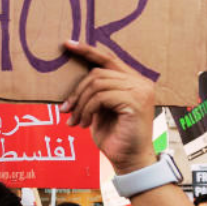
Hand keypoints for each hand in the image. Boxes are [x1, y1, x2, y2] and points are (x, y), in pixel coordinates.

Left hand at [59, 41, 154, 173]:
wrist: (129, 160)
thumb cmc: (115, 137)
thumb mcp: (101, 109)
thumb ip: (95, 91)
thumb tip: (75, 78)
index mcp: (134, 81)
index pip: (108, 59)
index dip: (87, 51)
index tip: (67, 45)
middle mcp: (140, 82)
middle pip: (98, 72)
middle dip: (77, 91)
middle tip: (66, 110)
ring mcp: (140, 90)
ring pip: (97, 84)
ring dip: (81, 104)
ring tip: (76, 120)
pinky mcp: (135, 101)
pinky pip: (101, 97)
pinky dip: (88, 110)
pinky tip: (86, 123)